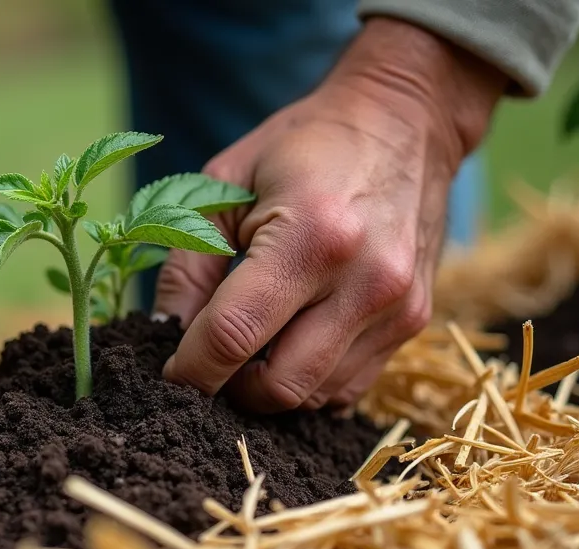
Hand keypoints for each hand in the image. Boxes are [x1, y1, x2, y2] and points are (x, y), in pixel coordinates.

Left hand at [155, 18, 506, 412]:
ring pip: (314, 397)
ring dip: (269, 389)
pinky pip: (348, 388)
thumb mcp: (225, 184)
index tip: (167, 374)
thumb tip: (165, 334)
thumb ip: (188, 264)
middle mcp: (365, 281)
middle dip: (229, 389)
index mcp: (313, 237)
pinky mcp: (413, 321)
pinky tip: (288, 347)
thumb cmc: (303, 145)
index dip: (189, 368)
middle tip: (208, 362)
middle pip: (278, 386)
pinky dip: (309, 382)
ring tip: (248, 351)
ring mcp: (397, 307)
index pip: (233, 334)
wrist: (404, 121)